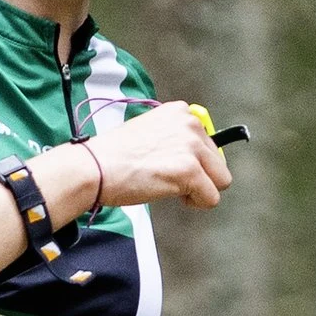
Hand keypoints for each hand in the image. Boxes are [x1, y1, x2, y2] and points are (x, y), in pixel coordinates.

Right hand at [77, 101, 228, 210]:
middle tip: (170, 179)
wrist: (95, 167)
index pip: (208, 142)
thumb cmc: (114, 155)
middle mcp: (190, 124)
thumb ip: (174, 138)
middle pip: (218, 162)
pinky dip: (195, 204)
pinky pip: (211, 198)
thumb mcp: (149, 131)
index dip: (193, 160)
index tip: (172, 164)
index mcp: (180, 112)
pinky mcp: (190, 171)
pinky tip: (172, 195)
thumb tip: (194, 158)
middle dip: (200, 176)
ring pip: (220, 181)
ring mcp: (192, 148)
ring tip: (172, 187)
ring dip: (200, 190)